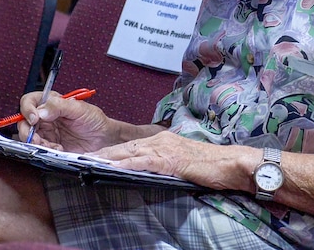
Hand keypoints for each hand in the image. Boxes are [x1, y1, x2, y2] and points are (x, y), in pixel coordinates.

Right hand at [18, 90, 113, 152]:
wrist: (104, 139)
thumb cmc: (94, 120)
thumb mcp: (80, 109)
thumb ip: (60, 106)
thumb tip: (41, 111)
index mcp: (51, 103)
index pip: (29, 101)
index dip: (27, 109)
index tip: (34, 119)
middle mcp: (46, 117)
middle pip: (24, 122)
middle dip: (27, 131)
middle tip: (37, 138)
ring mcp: (47, 133)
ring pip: (29, 137)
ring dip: (36, 143)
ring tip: (52, 146)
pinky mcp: (50, 146)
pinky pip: (40, 149)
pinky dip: (45, 150)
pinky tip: (58, 150)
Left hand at [90, 131, 256, 191]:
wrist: (232, 164)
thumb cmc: (212, 166)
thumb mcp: (183, 163)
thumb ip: (164, 165)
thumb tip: (148, 174)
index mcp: (163, 141)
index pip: (130, 146)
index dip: (111, 152)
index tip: (93, 157)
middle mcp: (161, 140)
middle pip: (125, 147)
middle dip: (103, 153)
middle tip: (81, 158)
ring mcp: (165, 148)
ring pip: (130, 152)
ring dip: (109, 158)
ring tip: (89, 162)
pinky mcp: (171, 160)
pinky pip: (143, 162)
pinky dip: (126, 164)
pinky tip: (113, 168)